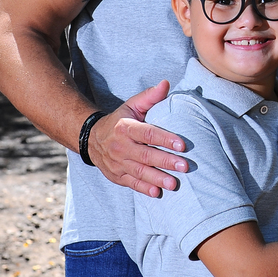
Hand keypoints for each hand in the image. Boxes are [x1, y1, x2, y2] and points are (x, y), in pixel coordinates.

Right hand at [87, 81, 189, 196]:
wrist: (92, 139)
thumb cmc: (120, 121)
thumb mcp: (131, 106)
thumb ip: (150, 97)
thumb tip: (166, 83)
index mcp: (126, 127)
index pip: (148, 133)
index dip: (165, 139)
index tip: (182, 145)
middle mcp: (121, 146)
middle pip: (146, 155)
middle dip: (166, 161)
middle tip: (185, 166)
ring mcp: (118, 162)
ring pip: (139, 172)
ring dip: (158, 178)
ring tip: (174, 183)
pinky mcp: (117, 175)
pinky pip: (131, 183)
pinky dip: (144, 189)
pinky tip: (157, 193)